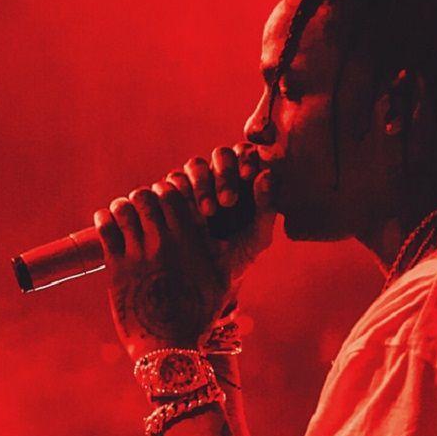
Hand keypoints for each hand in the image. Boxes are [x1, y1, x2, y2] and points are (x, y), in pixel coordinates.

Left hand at [94, 145, 273, 359]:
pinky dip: (105, 219)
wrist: (170, 347)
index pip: (174, 191)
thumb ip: (232, 249)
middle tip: (143, 209)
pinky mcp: (117, 267)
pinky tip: (108, 224)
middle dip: (144, 198)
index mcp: (191, 239)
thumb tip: (245, 235)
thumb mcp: (224, 278)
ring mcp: (140, 253)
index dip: (168, 191)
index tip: (166, 201)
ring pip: (124, 207)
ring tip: (124, 215)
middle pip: (147, 194)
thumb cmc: (199, 313)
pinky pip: (105, 227)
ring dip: (122, 207)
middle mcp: (165, 241)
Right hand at [172, 142, 274, 285]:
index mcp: (245, 179)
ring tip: (208, 212)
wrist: (207, 282)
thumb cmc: (239, 257)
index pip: (245, 154)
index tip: (248, 174)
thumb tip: (267, 174)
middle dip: (224, 174)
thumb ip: (266, 207)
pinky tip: (186, 214)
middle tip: (228, 200)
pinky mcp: (169, 196)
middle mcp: (218, 176)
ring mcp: (193, 184)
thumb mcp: (256, 238)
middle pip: (221, 155)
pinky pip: (169, 184)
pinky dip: (177, 193)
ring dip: (201, 183)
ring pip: (195, 166)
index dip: (245, 158)